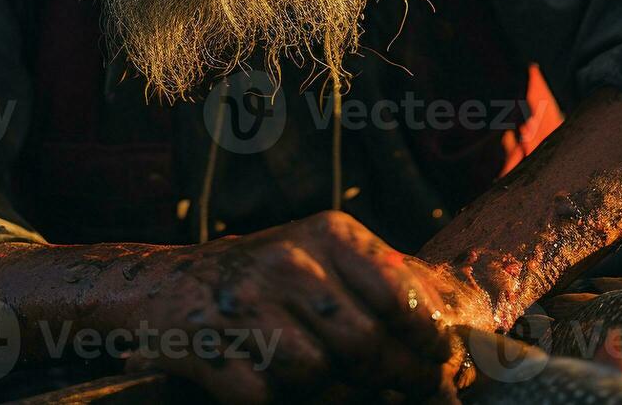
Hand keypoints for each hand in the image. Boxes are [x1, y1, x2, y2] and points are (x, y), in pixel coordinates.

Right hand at [118, 210, 493, 402]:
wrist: (168, 288)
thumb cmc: (267, 280)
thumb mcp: (324, 259)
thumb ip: (382, 284)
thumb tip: (454, 338)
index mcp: (327, 234)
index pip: (396, 291)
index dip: (428, 338)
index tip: (442, 362)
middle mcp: (287, 260)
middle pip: (365, 342)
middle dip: (398, 379)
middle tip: (414, 394)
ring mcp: (246, 304)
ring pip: (321, 375)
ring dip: (339, 396)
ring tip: (342, 389)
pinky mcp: (214, 348)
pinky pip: (272, 396)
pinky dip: (285, 403)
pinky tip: (282, 385)